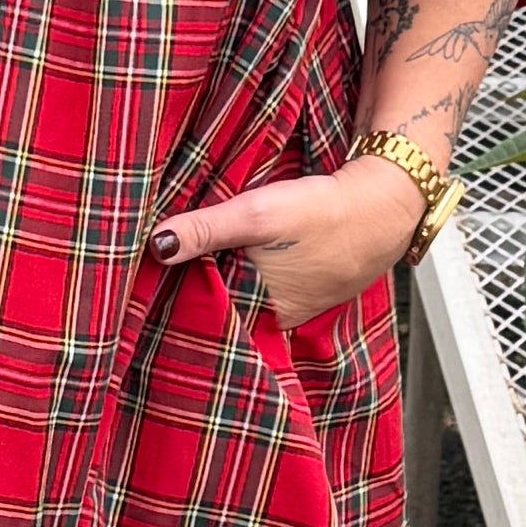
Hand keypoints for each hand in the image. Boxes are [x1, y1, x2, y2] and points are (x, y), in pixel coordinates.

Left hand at [147, 158, 430, 328]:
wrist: (382, 208)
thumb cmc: (321, 214)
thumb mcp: (256, 215)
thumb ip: (205, 229)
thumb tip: (157, 244)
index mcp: (257, 310)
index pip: (198, 312)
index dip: (170, 297)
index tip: (143, 285)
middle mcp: (271, 318)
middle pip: (217, 306)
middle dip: (190, 289)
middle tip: (157, 270)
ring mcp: (288, 307)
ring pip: (238, 297)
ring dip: (218, 280)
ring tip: (189, 258)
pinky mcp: (300, 290)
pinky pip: (260, 288)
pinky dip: (244, 274)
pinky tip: (234, 255)